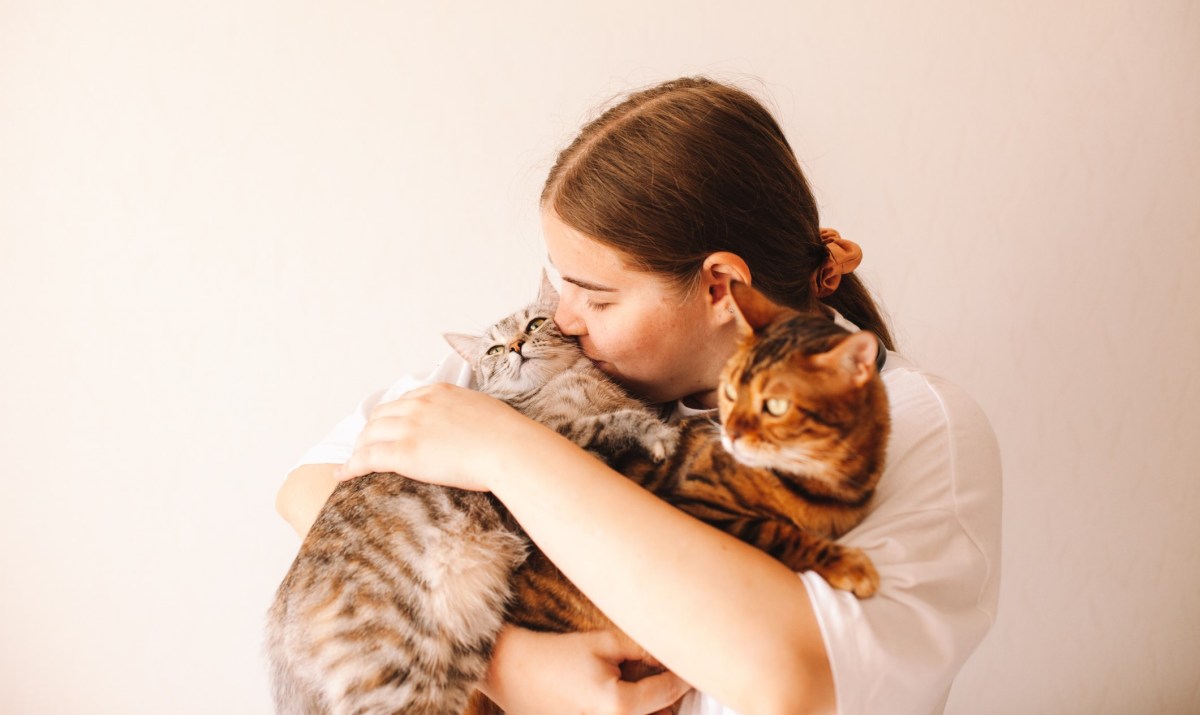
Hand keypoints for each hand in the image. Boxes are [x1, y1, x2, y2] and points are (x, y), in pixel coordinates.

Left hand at [332, 383, 553, 491]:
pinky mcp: (405, 453)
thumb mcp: (485, 411)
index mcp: (439, 392)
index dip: (391, 416)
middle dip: (371, 431)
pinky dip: (350, 465)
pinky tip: (343, 474)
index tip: (388, 427)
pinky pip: (367, 458)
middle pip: (381, 415)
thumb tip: (473, 426)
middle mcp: (419, 405)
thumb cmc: (508, 436)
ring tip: (355, 462)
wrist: (509, 449)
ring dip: (360, 448)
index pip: (403, 401)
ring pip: (370, 435)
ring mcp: (410, 428)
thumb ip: (468, 413)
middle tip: (367, 447)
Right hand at [481, 627, 690, 714]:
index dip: (683, 676)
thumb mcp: (603, 643)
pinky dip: (625, 712)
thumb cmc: (556, 654)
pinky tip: (614, 697)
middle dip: (667, 697)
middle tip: (666, 674)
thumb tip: (671, 655)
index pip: (669, 692)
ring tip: (634, 686)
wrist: (510, 672)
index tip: (692, 665)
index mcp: (620, 707)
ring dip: (649, 708)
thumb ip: (643, 650)